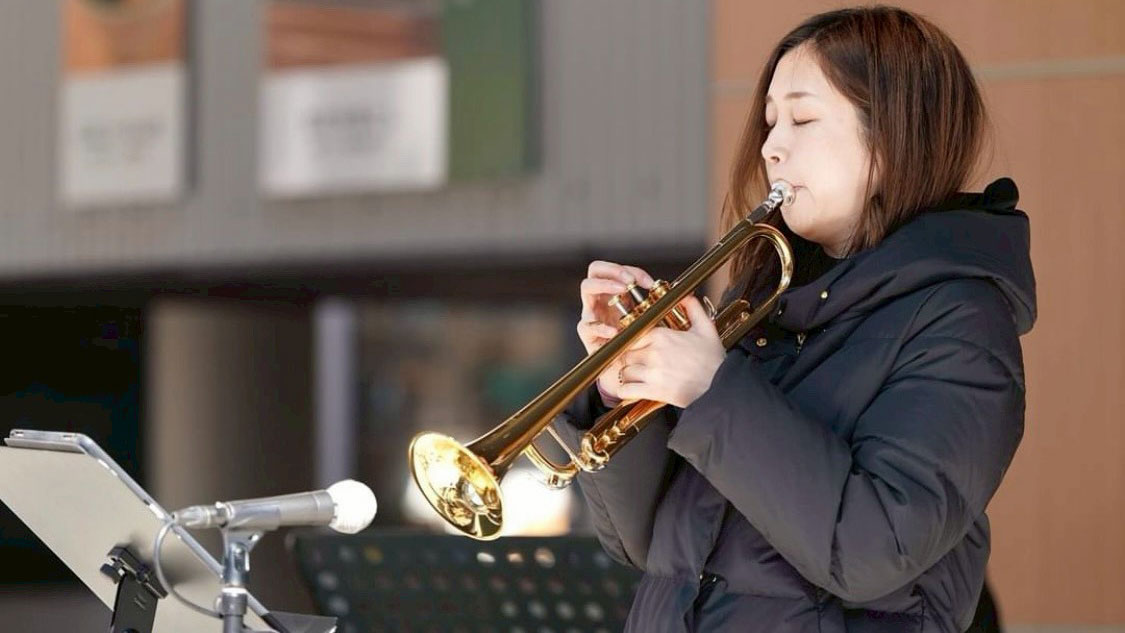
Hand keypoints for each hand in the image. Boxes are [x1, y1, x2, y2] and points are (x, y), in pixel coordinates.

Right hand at [576, 260, 655, 405]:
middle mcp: (603, 302)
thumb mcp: (659, 325)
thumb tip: (686, 294)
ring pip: (587, 288)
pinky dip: (600, 325)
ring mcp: (594, 316)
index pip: (619, 271)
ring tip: (621, 291)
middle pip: (596, 271)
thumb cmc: (647, 349)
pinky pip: (586, 326)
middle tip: (629, 281)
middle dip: (613, 270)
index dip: (633, 271)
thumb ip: (667, 309)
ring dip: (604, 285)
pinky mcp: (589, 337)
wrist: (635, 379)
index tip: (650, 283)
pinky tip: (614, 330)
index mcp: (618, 296)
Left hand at [615, 295, 724, 408]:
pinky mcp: (654, 391)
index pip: (631, 335)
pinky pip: (626, 390)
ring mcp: (653, 372)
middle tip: (637, 364)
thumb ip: (693, 309)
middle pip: (625, 353)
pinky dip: (626, 391)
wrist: (721, 386)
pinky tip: (632, 390)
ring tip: (637, 377)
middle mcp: (654, 352)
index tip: (636, 348)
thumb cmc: (714, 361)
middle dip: (629, 359)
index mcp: (662, 336)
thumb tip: (686, 296)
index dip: (631, 343)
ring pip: (624, 371)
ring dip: (628, 375)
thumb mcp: (706, 329)